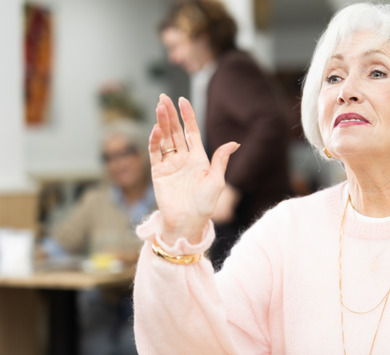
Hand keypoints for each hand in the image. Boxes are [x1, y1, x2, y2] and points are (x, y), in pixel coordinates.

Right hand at [149, 94, 239, 244]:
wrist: (188, 222)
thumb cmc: (205, 204)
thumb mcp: (217, 181)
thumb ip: (221, 160)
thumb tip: (235, 142)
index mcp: (199, 157)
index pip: (191, 131)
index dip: (187, 115)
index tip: (182, 100)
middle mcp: (183, 158)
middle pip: (175, 131)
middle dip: (170, 114)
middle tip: (163, 98)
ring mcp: (170, 165)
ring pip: (164, 139)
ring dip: (161, 123)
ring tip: (158, 107)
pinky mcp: (158, 173)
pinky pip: (155, 153)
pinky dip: (154, 141)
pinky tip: (156, 129)